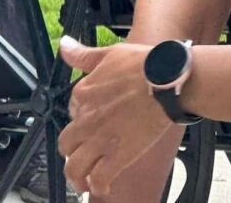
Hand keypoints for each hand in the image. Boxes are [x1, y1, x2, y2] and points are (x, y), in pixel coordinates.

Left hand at [58, 37, 173, 196]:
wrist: (166, 80)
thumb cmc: (143, 65)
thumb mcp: (109, 54)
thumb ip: (83, 55)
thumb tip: (64, 45)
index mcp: (83, 93)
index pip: (71, 111)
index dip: (80, 118)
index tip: (89, 121)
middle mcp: (87, 119)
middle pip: (66, 143)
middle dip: (72, 151)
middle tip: (82, 154)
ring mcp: (101, 139)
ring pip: (75, 167)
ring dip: (77, 176)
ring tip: (85, 179)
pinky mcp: (118, 156)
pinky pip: (98, 179)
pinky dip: (98, 186)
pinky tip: (103, 186)